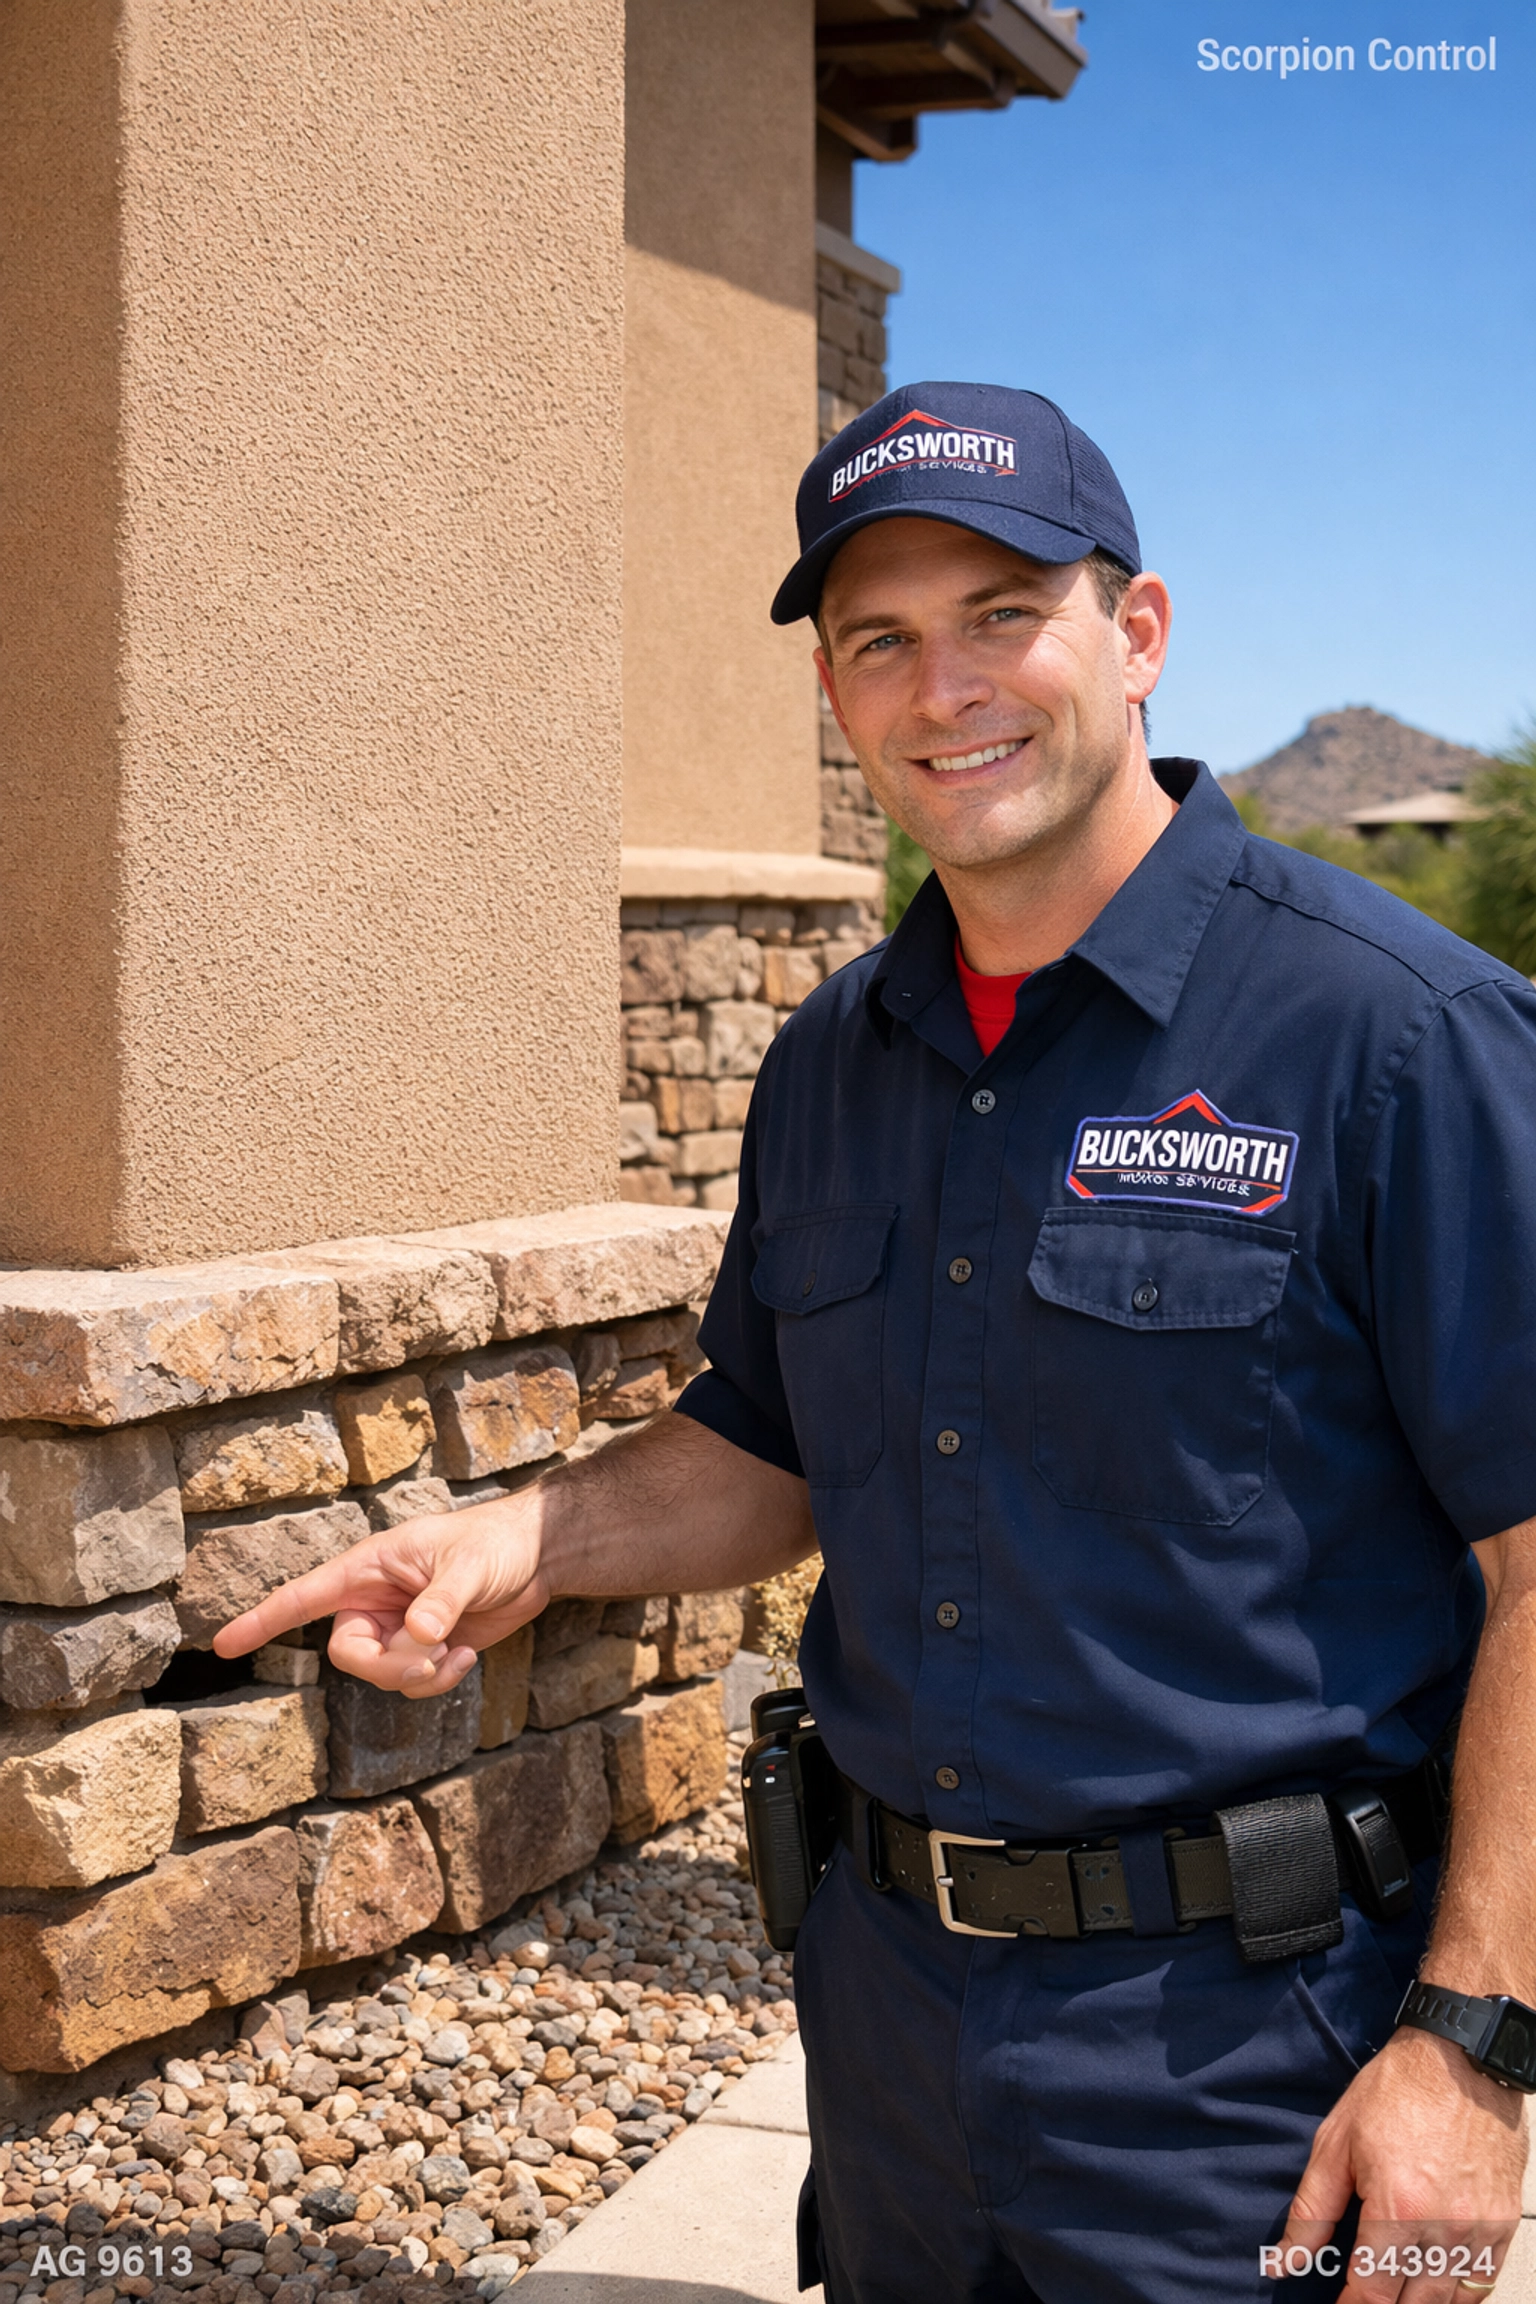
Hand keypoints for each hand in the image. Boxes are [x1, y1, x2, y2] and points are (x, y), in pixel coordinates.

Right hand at [212, 1497, 546, 1696]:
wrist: (534, 1558)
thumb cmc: (494, 1543)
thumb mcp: (468, 1566)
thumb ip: (442, 1601)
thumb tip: (420, 1638)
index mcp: (367, 1569)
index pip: (301, 1597)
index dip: (261, 1621)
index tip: (222, 1646)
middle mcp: (373, 1601)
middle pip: (347, 1654)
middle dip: (388, 1666)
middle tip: (432, 1654)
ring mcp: (396, 1628)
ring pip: (380, 1675)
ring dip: (418, 1676)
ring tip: (455, 1652)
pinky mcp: (422, 1650)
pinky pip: (410, 1684)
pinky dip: (435, 1682)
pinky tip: (465, 1658)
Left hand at [1278, 2023, 1523, 2298]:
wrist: (1459, 2058)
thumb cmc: (1395, 2092)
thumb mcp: (1336, 2143)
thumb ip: (1312, 2212)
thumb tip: (1285, 2262)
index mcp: (1397, 2210)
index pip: (1371, 2293)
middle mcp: (1443, 2229)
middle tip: (1363, 2298)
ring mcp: (1479, 2229)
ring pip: (1449, 2303)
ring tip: (1395, 2294)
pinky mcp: (1503, 2223)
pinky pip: (1482, 2283)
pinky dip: (1459, 2295)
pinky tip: (1436, 2291)